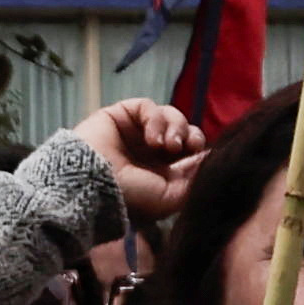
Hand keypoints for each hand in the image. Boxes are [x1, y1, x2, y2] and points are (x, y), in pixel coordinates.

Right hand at [75, 96, 207, 228]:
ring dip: (176, 128)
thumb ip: (193, 178)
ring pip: (170, 116)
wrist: (92, 185)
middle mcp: (148, 151)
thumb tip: (211, 157)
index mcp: (160, 171)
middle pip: (184, 131)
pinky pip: (148, 107)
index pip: (190, 152)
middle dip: (191, 136)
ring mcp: (135, 132)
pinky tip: (151, 139)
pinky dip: (155, 120)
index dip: (199, 149)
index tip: (202, 155)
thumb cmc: (129, 197)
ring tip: (168, 146)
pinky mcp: (122, 115)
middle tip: (187, 147)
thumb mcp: (169, 198)